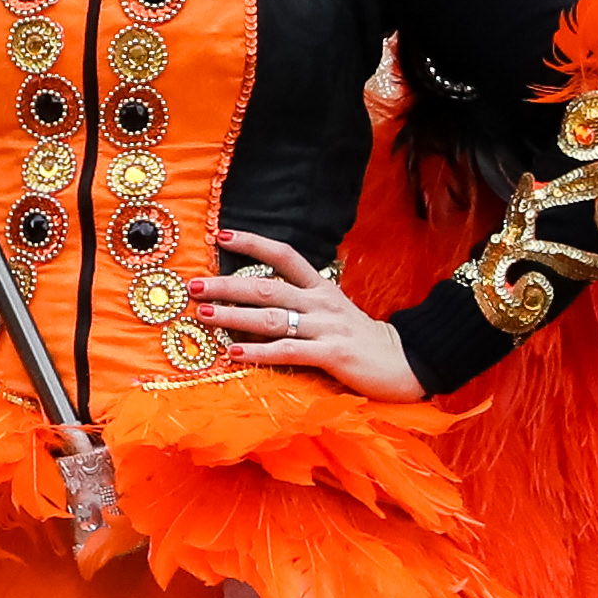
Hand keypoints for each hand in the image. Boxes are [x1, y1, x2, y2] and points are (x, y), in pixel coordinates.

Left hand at [190, 228, 421, 400]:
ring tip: (203, 313)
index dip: (253, 243)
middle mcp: (320, 302)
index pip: (284, 254)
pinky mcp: (332, 354)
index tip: (221, 236)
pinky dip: (259, 351)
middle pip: (266, 286)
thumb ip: (300, 303)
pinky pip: (289, 351)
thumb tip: (256, 298)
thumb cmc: (359, 339)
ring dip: (233, 315)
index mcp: (320, 287)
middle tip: (193, 285)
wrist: (405, 361)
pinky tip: (234, 352)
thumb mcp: (331, 311)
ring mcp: (326, 327)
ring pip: (272, 317)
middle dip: (226, 284)